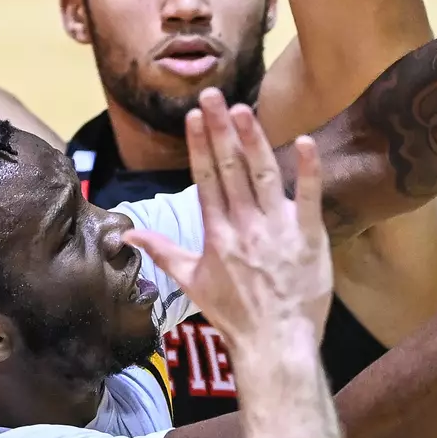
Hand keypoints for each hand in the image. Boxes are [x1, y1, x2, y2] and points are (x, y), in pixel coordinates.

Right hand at [125, 89, 333, 356]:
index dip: (200, 145)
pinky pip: (308, 198)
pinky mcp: (308, 237)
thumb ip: (161, 251)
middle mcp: (244, 226)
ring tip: (243, 110)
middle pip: (230, 169)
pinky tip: (305, 140)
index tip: (194, 116)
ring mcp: (277, 229)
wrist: (275, 343)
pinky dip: (308, 170)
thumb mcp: (192, 281)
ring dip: (253, 140)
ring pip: (263, 176)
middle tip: (214, 95)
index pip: (206, 179)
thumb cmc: (234, 314)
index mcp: (217, 233)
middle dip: (220, 129)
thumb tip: (128, 233)